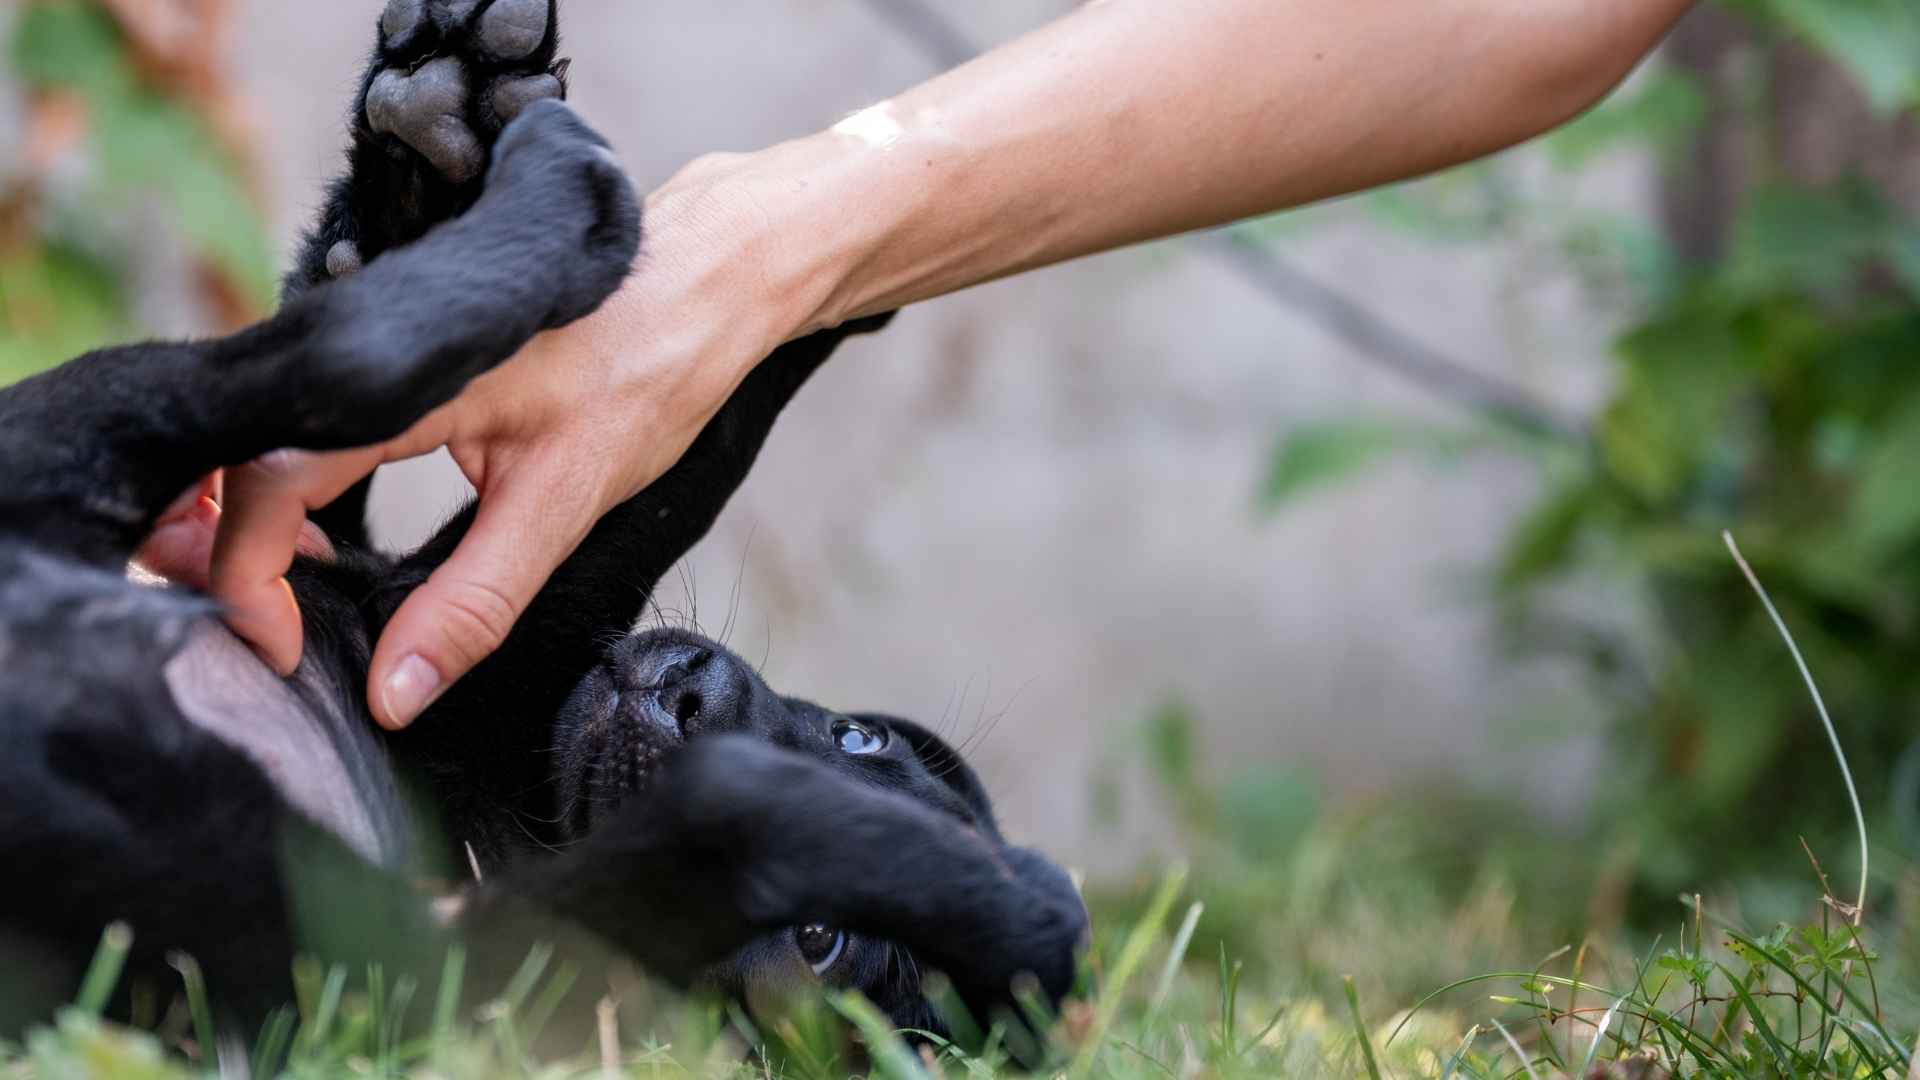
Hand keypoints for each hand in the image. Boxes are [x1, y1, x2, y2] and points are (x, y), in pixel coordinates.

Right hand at [202, 154, 832, 728]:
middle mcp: (370, 347)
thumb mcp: (565, 502)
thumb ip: (473, 600)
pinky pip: (315, 427)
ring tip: (297, 603)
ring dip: (264, 526)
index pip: (265, 477)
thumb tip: (391, 693)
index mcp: (401, 380)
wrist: (708, 281)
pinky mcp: (397, 355)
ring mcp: (379, 343)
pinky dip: (300, 492)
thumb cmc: (651, 369)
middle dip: (236, 555)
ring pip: (275, 441)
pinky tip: (327, 545)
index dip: (245, 575)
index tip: (276, 648)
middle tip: (278, 638)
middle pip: (248, 458)